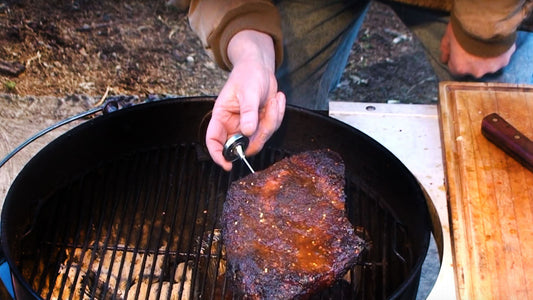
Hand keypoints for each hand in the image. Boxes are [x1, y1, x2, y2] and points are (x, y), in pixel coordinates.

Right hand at [206, 30, 285, 170]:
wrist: (260, 68)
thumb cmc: (248, 75)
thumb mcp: (248, 91)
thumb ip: (248, 112)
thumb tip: (248, 132)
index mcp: (221, 116)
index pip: (214, 141)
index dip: (218, 155)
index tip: (227, 164)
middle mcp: (233, 125)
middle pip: (244, 144)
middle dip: (261, 132)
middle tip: (269, 111)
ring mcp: (247, 126)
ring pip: (261, 138)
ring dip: (272, 120)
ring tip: (275, 99)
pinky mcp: (260, 125)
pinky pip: (271, 129)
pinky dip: (277, 115)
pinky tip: (277, 99)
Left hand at [440, 22, 514, 77]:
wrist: (489, 19)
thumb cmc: (465, 27)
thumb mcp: (448, 36)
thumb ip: (446, 50)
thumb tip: (444, 60)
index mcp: (460, 67)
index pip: (455, 70)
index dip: (456, 60)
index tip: (459, 52)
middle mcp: (476, 72)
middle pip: (472, 69)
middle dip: (472, 60)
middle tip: (473, 46)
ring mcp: (491, 67)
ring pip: (487, 65)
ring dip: (486, 58)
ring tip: (485, 44)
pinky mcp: (504, 60)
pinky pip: (500, 59)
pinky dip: (498, 53)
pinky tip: (496, 43)